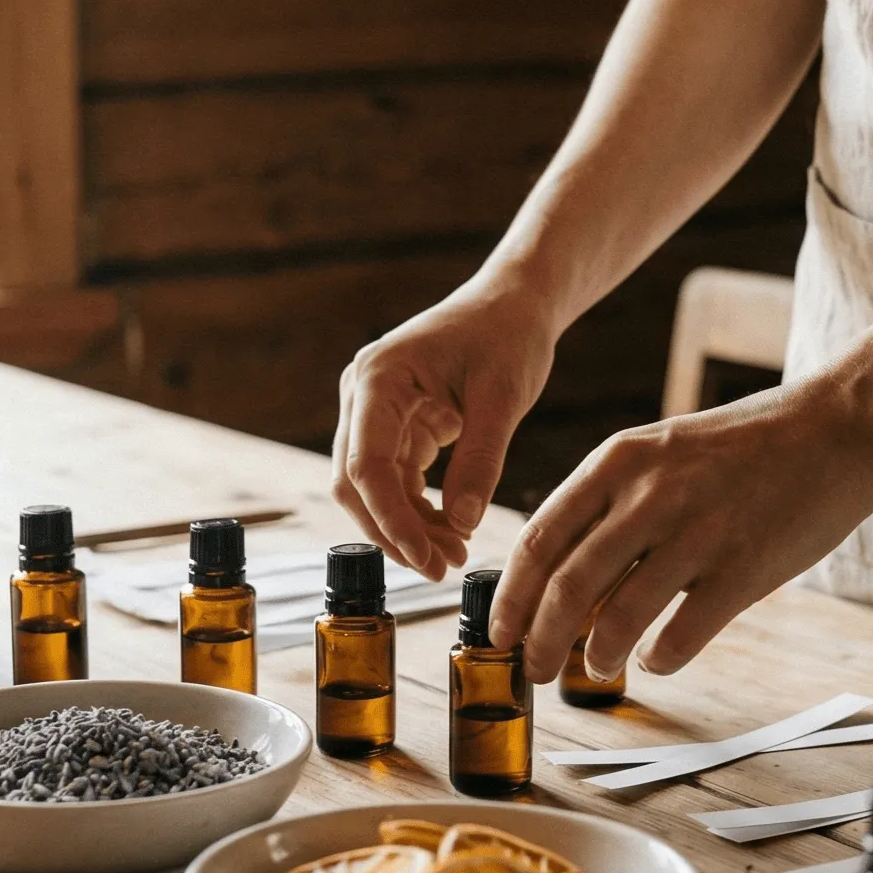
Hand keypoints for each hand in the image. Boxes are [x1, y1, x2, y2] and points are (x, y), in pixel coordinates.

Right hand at [332, 283, 558, 579]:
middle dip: (397, 532)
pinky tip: (452, 532)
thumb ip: (482, 460)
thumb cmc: (508, 334)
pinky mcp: (393, 423)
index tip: (426, 557)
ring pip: (374, 488)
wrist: (514, 303)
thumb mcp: (504, 397)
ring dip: (408, 526)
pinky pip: (395, 478)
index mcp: (378, 378)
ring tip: (456, 556)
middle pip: (358, 483)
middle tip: (444, 569)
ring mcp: (373, 410)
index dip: (391, 519)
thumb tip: (464, 524)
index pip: (366, 465)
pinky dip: (419, 509)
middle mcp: (363, 395)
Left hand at [489, 378, 872, 682]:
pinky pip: (681, 636)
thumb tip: (565, 573)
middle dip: (539, 642)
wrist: (838, 425)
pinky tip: (659, 658)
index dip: (510, 598)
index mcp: (617, 462)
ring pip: (616, 620)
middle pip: (565, 588)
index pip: (537, 541)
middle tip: (535, 670)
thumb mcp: (662, 450)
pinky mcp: (743, 568)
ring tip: (599, 670)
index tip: (500, 632)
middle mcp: (647, 496)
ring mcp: (696, 532)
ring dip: (598, 657)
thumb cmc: (747, 444)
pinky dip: (660, 659)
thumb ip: (614, 501)